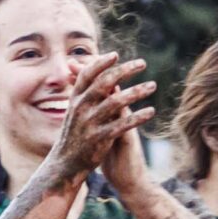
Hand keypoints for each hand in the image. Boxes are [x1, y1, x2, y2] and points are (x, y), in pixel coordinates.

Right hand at [41, 55, 155, 187]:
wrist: (65, 164)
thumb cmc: (74, 133)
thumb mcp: (74, 110)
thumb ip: (83, 91)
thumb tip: (84, 69)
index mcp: (75, 99)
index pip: (87, 75)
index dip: (100, 63)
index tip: (116, 55)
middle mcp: (80, 108)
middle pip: (104, 83)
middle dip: (124, 71)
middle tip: (142, 64)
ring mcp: (89, 124)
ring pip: (115, 102)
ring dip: (136, 92)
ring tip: (152, 86)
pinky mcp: (99, 139)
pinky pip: (122, 125)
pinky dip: (138, 117)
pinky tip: (151, 112)